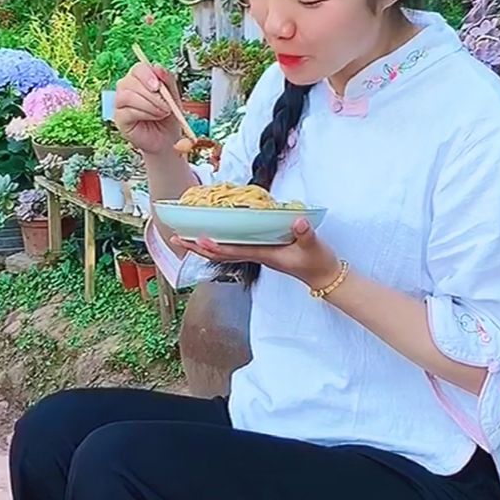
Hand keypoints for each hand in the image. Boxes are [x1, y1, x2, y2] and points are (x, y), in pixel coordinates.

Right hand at [113, 62, 186, 158]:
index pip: (138, 68)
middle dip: (151, 94)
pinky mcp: (119, 117)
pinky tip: (153, 118)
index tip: (158, 86)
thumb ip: (167, 80)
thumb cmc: (168, 117)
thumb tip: (158, 67)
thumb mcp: (173, 96)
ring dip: (148, 104)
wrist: (167, 139)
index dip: (147, 75)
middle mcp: (127, 87)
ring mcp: (120, 102)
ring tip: (161, 113)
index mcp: (140, 78)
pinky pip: (127, 111)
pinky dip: (144, 114)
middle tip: (166, 105)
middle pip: (131, 81)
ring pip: (127, 96)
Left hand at [171, 218, 341, 289]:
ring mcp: (259, 255)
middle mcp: (257, 256)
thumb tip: (297, 223)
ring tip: (185, 238)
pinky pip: (236, 248)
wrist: (324, 276)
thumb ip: (305, 235)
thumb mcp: (314, 247)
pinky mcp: (263, 252)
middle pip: (221, 254)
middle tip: (176, 238)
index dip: (215, 246)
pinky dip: (220, 244)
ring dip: (204, 247)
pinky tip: (213, 237)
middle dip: (198, 247)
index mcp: (265, 254)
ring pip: (225, 252)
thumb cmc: (317, 262)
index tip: (197, 239)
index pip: (234, 251)